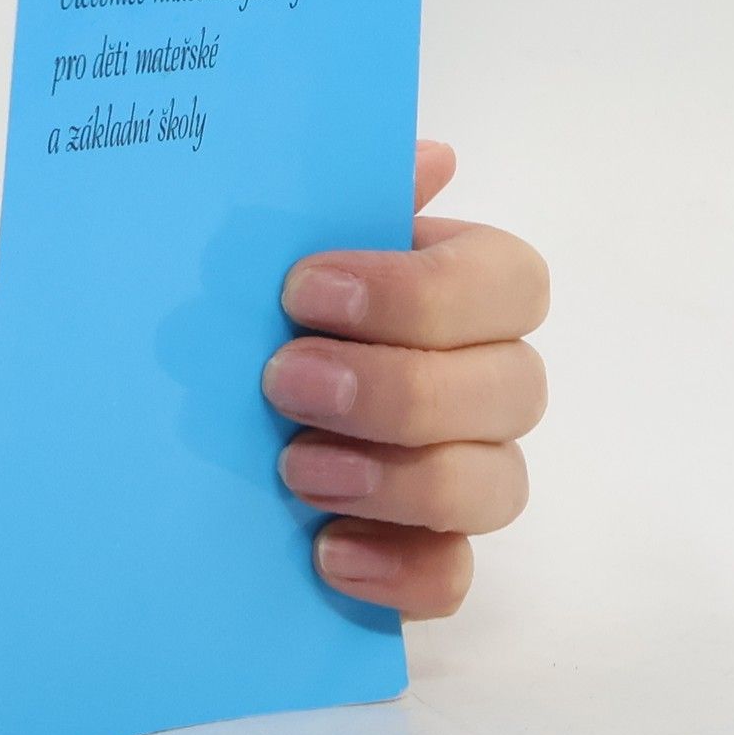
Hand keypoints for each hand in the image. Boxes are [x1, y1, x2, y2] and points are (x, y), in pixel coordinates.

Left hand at [266, 140, 548, 620]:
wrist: (221, 388)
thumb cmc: (280, 295)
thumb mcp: (303, 234)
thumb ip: (358, 195)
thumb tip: (432, 157)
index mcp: (474, 284)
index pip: (510, 282)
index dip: (417, 292)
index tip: (302, 292)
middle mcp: (494, 378)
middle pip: (512, 390)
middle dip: (396, 389)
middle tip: (282, 382)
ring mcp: (474, 470)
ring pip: (496, 486)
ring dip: (397, 479)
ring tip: (295, 469)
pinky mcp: (433, 550)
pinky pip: (454, 577)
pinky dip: (399, 570)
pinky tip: (327, 553)